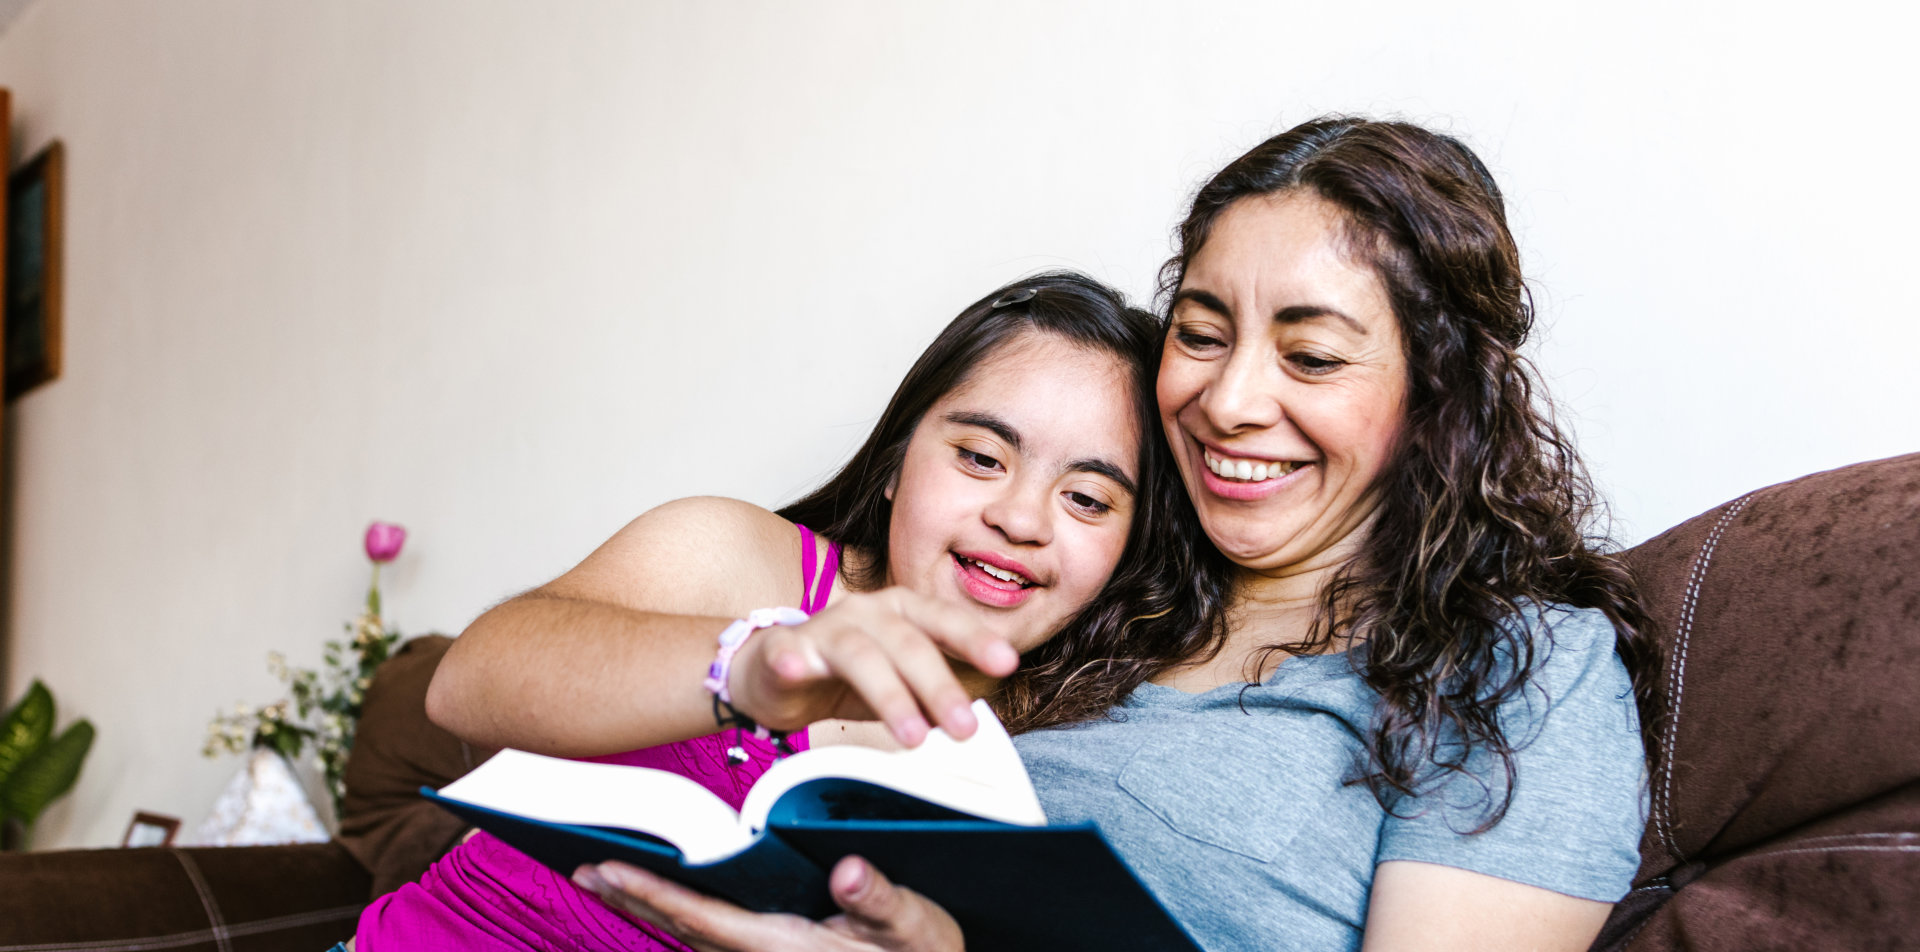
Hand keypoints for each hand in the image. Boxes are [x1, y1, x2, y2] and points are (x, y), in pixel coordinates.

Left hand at [574, 856, 965, 951]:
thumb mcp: (914, 925)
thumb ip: (879, 900)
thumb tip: (848, 872)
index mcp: (784, 947)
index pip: (703, 915)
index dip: (653, 891)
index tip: (609, 867)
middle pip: (681, 927)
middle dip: (629, 897)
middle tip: (580, 867)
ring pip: (689, 936)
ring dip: (645, 908)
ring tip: (603, 880)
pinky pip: (708, 939)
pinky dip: (677, 918)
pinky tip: (663, 904)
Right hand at [730, 587, 1017, 744]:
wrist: (773, 674)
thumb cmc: (847, 675)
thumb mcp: (902, 683)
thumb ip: (937, 690)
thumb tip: (975, 709)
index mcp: (902, 612)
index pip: (945, 620)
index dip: (975, 640)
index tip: (1007, 663)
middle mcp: (866, 612)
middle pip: (909, 643)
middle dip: (939, 686)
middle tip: (964, 729)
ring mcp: (824, 628)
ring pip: (860, 654)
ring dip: (889, 694)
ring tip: (911, 736)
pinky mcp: (783, 650)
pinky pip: (787, 653)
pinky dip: (792, 660)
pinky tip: (798, 670)